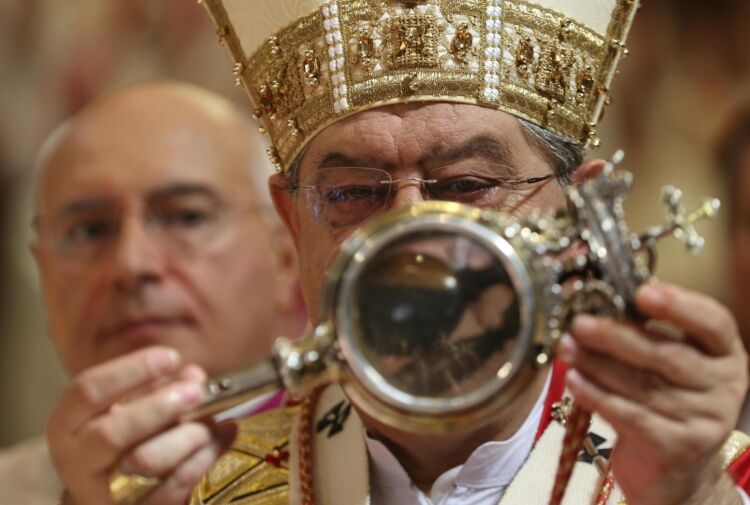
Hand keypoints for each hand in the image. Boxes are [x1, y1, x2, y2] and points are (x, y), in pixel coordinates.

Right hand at [46, 347, 235, 504]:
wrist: (115, 492)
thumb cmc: (128, 437)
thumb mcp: (136, 405)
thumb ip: (161, 387)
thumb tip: (192, 375)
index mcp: (67, 423)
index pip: (87, 390)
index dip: (131, 371)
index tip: (171, 358)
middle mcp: (74, 460)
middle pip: (111, 433)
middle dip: (159, 408)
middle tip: (196, 391)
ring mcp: (97, 494)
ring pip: (142, 462)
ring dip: (185, 436)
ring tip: (213, 420)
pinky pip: (168, 492)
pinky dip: (200, 462)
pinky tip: (222, 438)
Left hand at [560, 282, 748, 504]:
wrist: (673, 471)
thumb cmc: (664, 404)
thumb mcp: (666, 367)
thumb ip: (644, 336)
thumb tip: (593, 306)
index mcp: (725, 354)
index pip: (713, 322)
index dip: (679, 305)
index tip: (641, 292)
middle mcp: (723, 386)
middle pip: (667, 353)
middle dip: (616, 336)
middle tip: (579, 324)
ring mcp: (704, 420)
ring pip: (642, 384)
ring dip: (596, 364)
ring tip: (566, 348)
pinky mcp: (677, 448)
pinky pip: (629, 415)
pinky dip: (596, 395)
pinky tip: (573, 381)